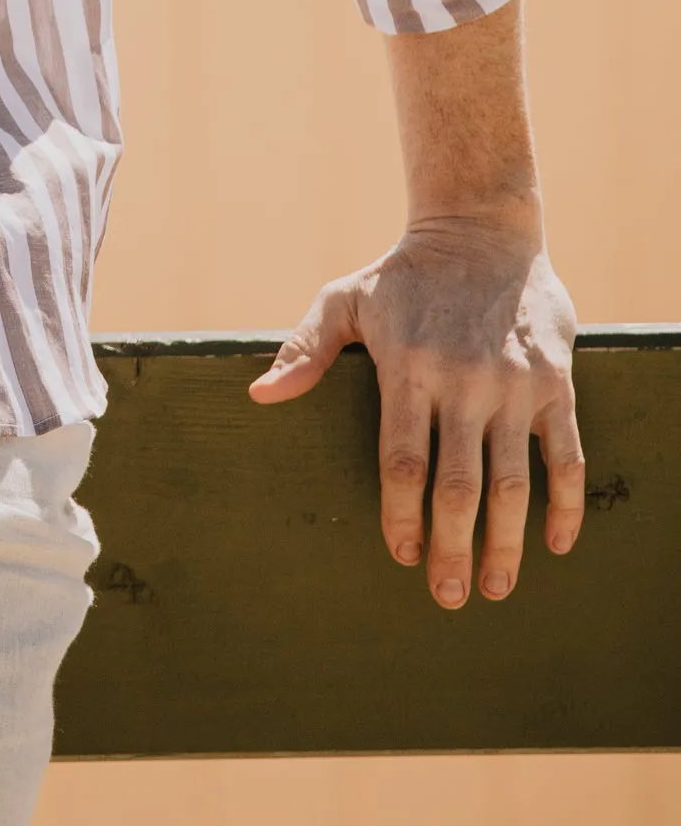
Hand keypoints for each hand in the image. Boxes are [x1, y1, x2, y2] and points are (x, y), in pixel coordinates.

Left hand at [249, 215, 582, 607]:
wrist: (481, 228)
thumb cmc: (404, 274)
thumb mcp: (347, 299)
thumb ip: (305, 349)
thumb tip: (260, 396)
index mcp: (408, 367)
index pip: (401, 461)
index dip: (400, 517)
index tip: (399, 554)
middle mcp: (463, 381)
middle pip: (457, 487)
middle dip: (453, 550)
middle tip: (449, 597)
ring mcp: (512, 385)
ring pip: (512, 483)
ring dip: (506, 544)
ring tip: (495, 587)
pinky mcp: (553, 382)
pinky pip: (565, 456)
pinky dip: (563, 506)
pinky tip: (554, 544)